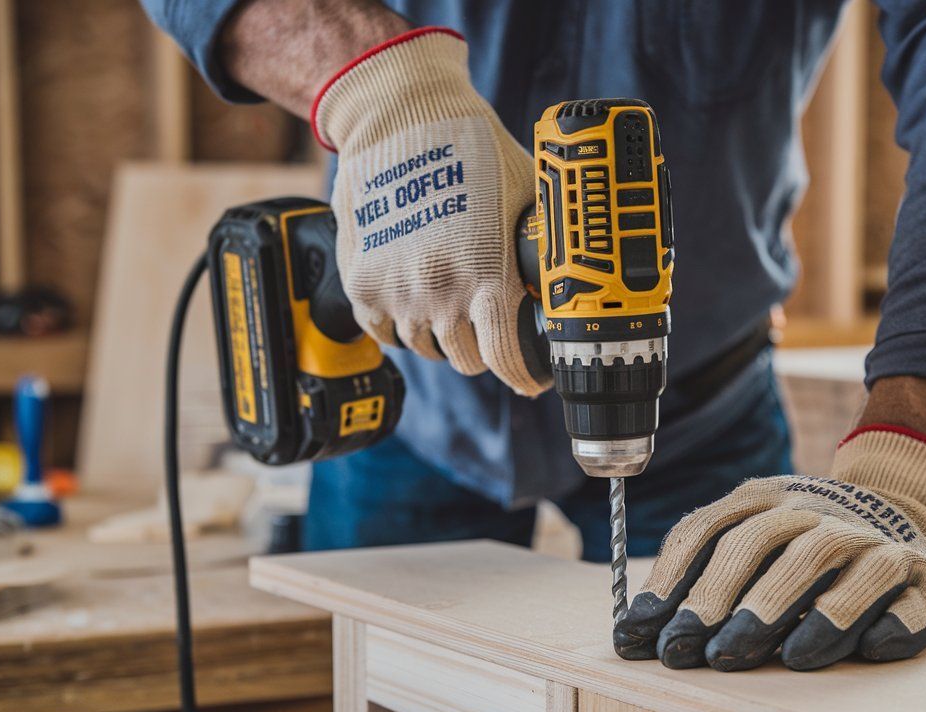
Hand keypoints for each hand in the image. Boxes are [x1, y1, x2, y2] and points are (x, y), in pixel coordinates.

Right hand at [313, 28, 549, 395]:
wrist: (401, 117)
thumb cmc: (474, 148)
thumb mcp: (528, 197)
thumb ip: (540, 247)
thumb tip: (564, 281)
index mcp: (486, 276)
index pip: (505, 359)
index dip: (523, 377)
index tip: (531, 381)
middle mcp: (439, 292)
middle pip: (467, 359)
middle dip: (486, 350)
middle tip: (492, 331)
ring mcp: (395, 291)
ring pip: (426, 348)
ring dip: (444, 338)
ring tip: (454, 314)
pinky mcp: (361, 282)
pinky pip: (384, 332)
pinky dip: (401, 327)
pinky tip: (416, 307)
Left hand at [613, 426, 925, 670]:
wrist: (912, 516)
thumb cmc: (809, 547)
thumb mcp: (754, 541)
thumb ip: (699, 575)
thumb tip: (635, 631)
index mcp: (770, 500)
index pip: (710, 529)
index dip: (671, 578)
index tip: (640, 631)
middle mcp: (821, 514)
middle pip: (765, 542)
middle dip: (723, 597)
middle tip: (693, 650)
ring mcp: (877, 543)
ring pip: (834, 562)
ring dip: (802, 610)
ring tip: (780, 659)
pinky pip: (911, 599)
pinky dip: (892, 622)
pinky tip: (871, 648)